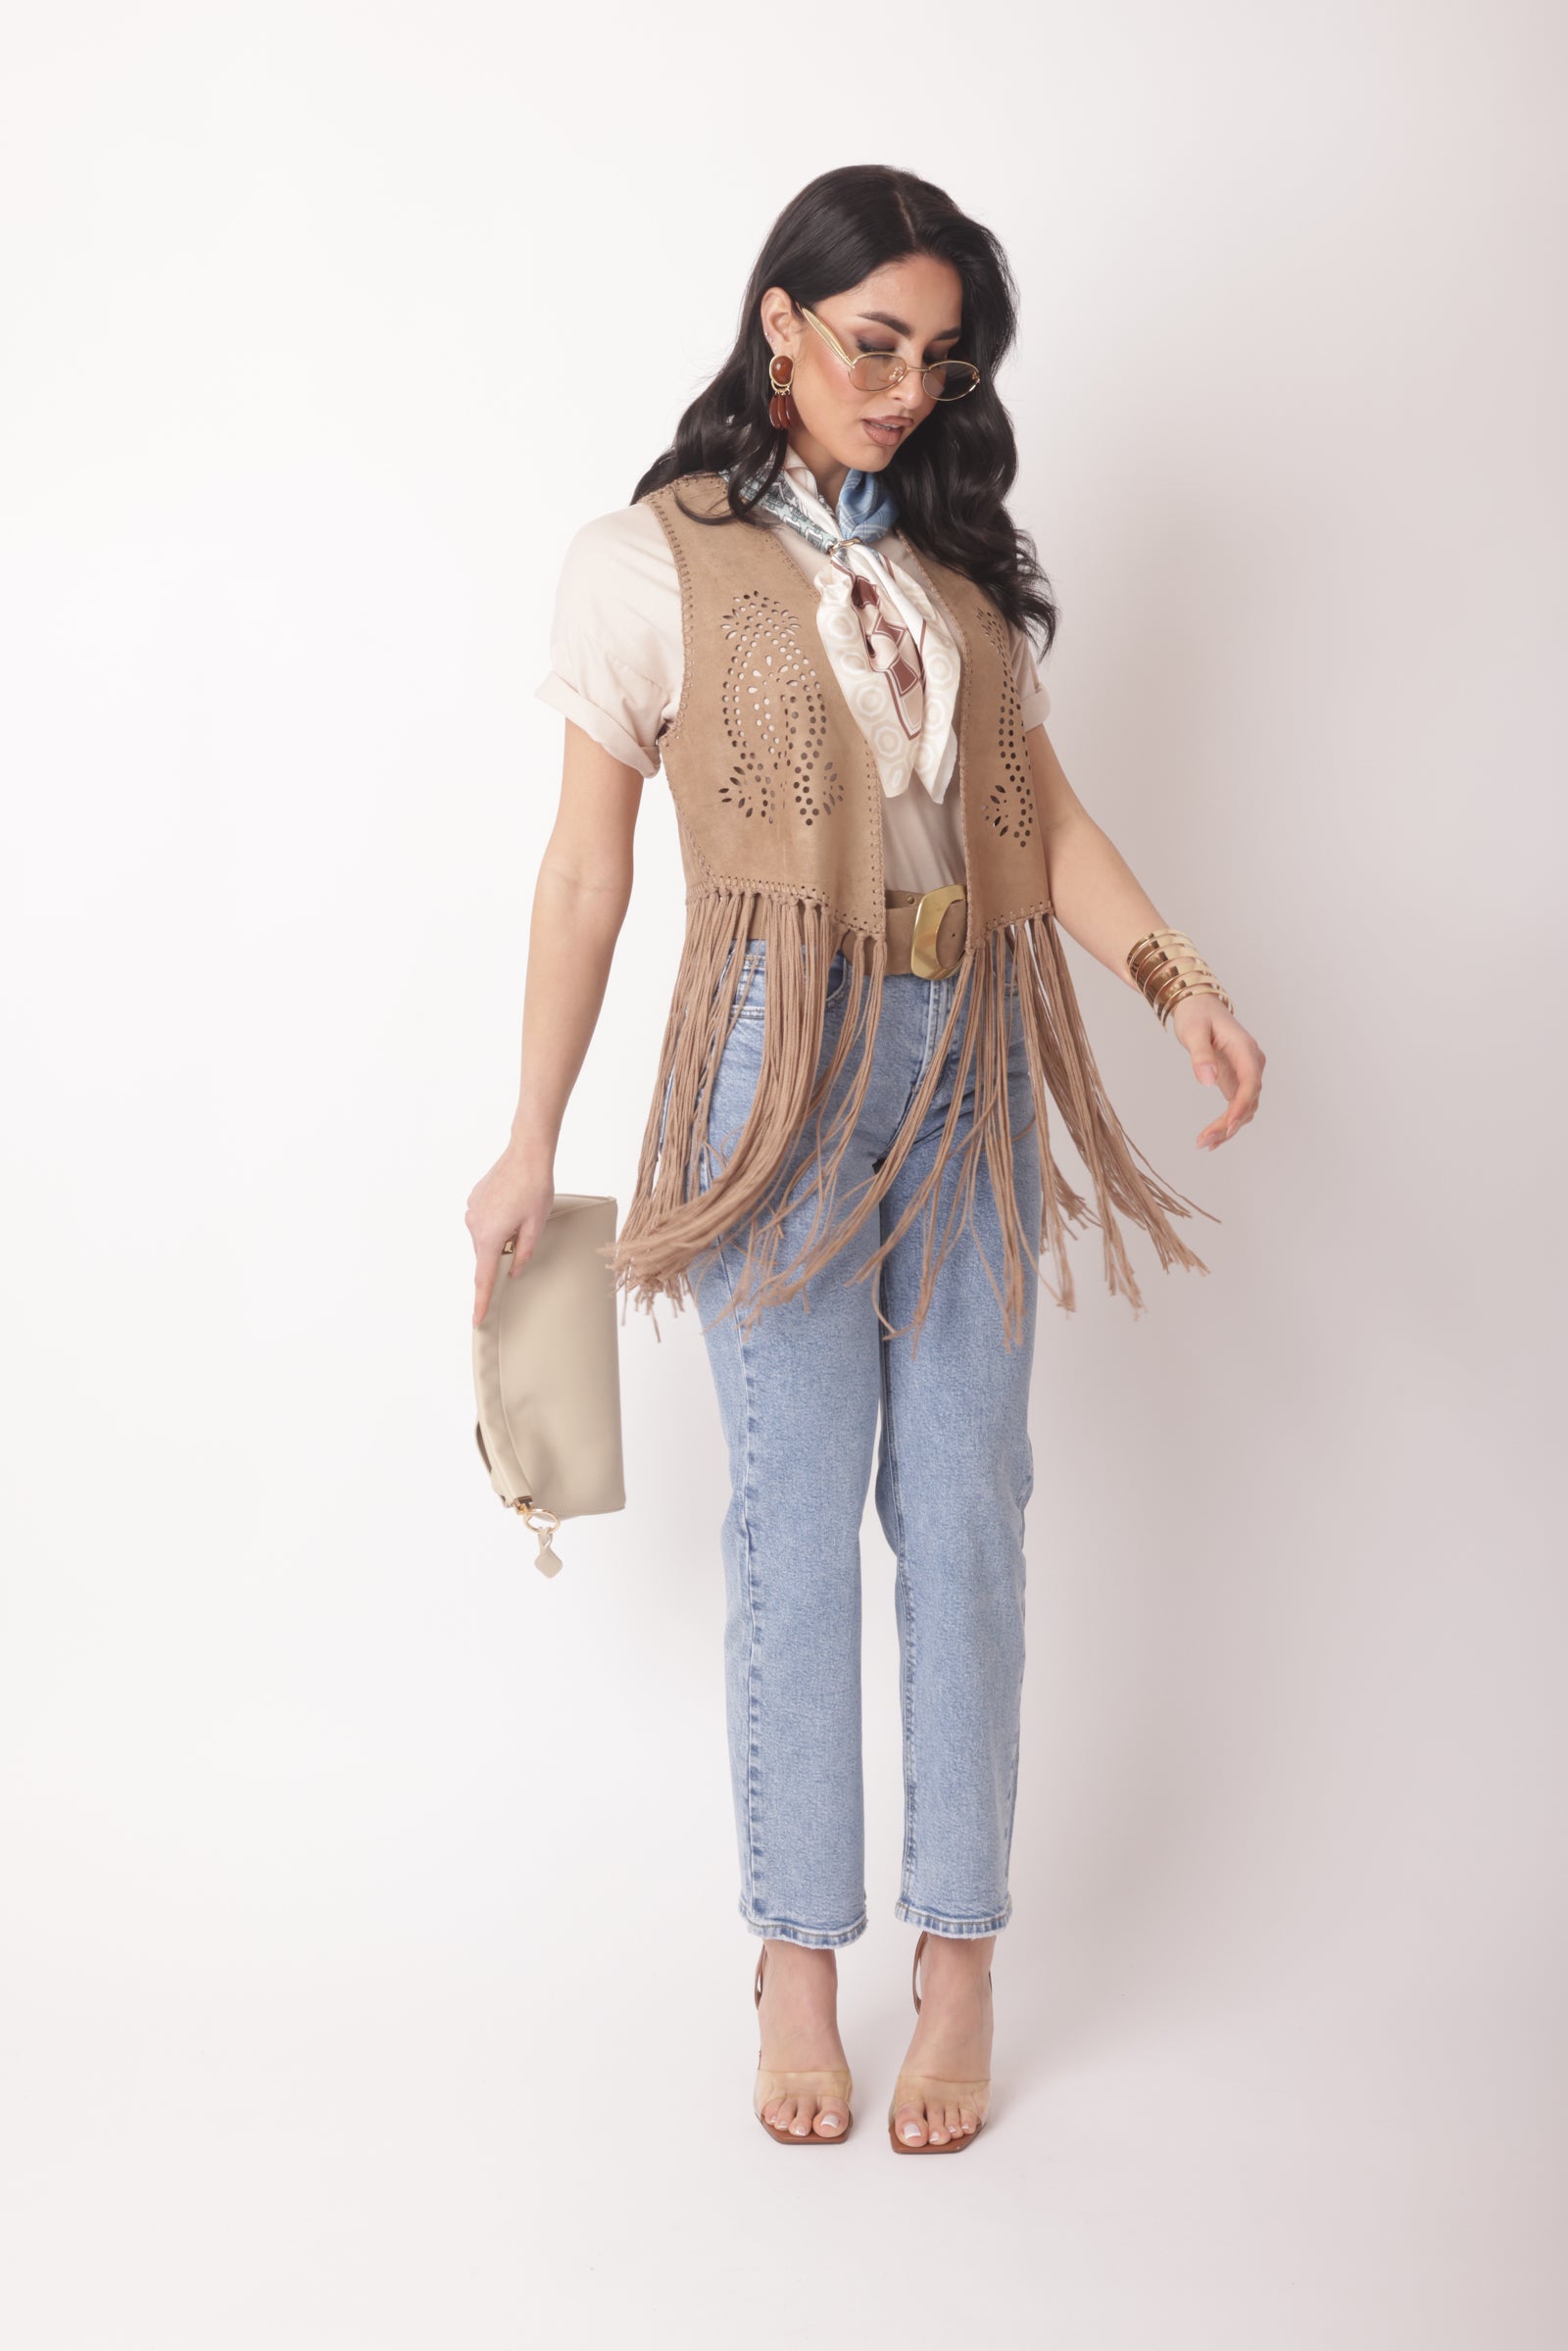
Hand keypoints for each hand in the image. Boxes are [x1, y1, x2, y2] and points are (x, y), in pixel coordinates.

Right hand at [467, 1141, 554, 1326]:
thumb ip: (523, 1254)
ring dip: (500, 1235)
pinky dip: (496, 1220)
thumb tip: (513, 1271)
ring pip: (485, 1237)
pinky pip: (484, 1220)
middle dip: (502, 1253)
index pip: (483, 1278)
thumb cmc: (535, 1189)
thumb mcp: (536, 1227)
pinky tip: (511, 1205)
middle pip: (486, 1255)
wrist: (527, 1154)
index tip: (477, 1320)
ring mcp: (472, 1210)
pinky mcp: (474, 1199)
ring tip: (520, 1213)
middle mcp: (475, 1225)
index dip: (482, 1301)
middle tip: (524, 1231)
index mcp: (490, 1236)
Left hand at [1171, 996, 1265, 1150]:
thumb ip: (1200, 1055)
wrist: (1199, 1005)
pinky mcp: (1236, 1080)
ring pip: (1245, 1108)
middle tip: (1205, 1141)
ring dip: (1228, 1128)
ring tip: (1204, 1143)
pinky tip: (1211, 1138)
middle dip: (1229, 1123)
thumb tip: (1207, 1082)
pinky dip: (1226, 1123)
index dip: (1241, 1106)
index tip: (1228, 1125)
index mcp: (1245, 1049)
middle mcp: (1251, 1063)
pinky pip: (1237, 1107)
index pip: (1250, 1083)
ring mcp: (1246, 1073)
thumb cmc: (1196, 1014)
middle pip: (1248, 1100)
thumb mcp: (1193, 1031)